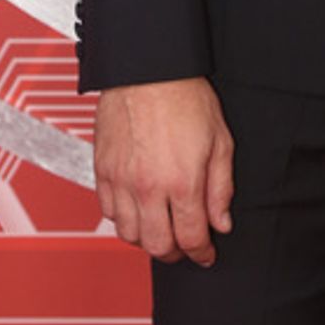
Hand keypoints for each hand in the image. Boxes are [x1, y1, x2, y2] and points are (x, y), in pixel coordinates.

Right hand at [93, 77, 234, 265]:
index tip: (206, 254)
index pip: (191, 238)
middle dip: (175, 254)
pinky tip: (138, 211)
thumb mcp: (221, 141)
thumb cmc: (186, 98)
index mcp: (182, 182)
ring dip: (147, 240)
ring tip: (161, 230)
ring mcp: (121, 181)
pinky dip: (123, 220)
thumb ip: (221, 188)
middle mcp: (148, 187)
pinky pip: (108, 212)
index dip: (202, 253)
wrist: (148, 70)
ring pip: (129, 235)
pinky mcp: (102, 171)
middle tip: (185, 248)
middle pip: (157, 246)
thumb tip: (222, 223)